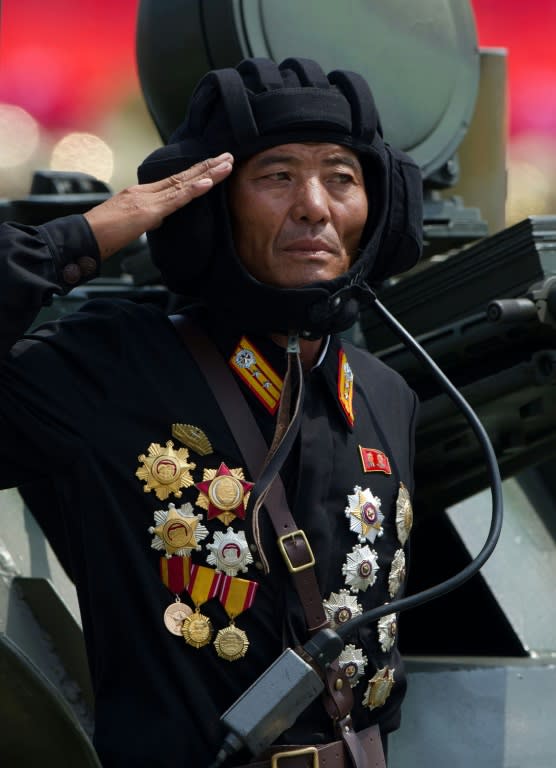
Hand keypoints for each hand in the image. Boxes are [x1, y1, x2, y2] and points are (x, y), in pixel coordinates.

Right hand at [83, 153, 233, 260]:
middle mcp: (146, 191)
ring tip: (227, 163)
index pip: (175, 180)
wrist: (84, 237)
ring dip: (208, 173)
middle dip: (207, 165)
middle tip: (228, 155)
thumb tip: (159, 219)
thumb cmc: (102, 235)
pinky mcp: (148, 211)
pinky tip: (209, 182)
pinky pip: (175, 199)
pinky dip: (194, 189)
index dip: (196, 172)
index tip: (214, 164)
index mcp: (142, 194)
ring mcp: (147, 199)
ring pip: (183, 183)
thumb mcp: (130, 225)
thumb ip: (147, 219)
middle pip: (183, 176)